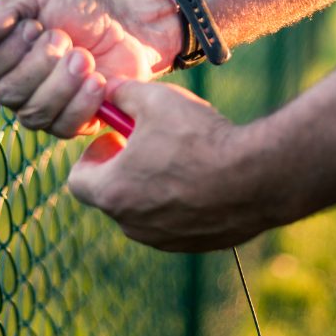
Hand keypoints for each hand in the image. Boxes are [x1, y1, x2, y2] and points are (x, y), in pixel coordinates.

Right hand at [0, 0, 181, 137]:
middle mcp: (12, 85)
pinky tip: (98, 81)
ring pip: (34, 113)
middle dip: (40, 63)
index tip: (35, 26)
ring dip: (63, 82)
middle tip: (65, 37)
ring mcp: (40, 107)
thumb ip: (4, 8)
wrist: (124, 22)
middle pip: (7, 93)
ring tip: (85, 57)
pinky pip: (63, 127)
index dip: (7, 50)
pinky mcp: (70, 122)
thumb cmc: (77, 6)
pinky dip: (82, 102)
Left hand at [67, 80, 269, 251]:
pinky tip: (204, 177)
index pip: (77, 180)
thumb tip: (111, 90)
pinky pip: (173, 223)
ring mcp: (162, 239)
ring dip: (150, 186)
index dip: (92, 155)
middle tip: (147, 144)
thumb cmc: (201, 137)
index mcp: (112, 191)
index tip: (115, 138)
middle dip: (122, 167)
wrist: (258, 177)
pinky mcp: (192, 245)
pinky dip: (179, 203)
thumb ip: (123, 93)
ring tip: (179, 158)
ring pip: (142, 211)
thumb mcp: (155, 99)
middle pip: (111, 195)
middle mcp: (131, 224)